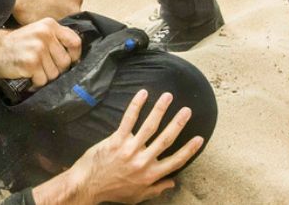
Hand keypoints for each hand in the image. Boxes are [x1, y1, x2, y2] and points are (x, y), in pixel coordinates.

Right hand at [0, 18, 81, 88]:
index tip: (66, 62)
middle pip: (65, 62)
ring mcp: (39, 48)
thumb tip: (74, 59)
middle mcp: (46, 34)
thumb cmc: (17, 43)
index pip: (75, 42)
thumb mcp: (38, 32)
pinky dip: (34, 83)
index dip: (74, 56)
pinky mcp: (31, 62)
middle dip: (55, 69)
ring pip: (54, 74)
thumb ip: (55, 40)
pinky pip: (42, 80)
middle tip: (41, 67)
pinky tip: (26, 75)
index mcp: (50, 25)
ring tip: (32, 70)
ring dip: (43, 77)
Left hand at [58, 90, 204, 203]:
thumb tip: (173, 183)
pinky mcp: (116, 141)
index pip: (176, 160)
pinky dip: (136, 106)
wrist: (88, 185)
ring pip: (149, 126)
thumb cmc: (113, 191)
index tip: (199, 138)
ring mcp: (130, 149)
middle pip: (166, 139)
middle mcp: (143, 161)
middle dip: (178, 123)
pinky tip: (143, 94)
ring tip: (168, 96)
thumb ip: (156, 189)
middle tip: (187, 110)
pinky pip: (128, 120)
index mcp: (151, 175)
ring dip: (160, 110)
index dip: (189, 150)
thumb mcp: (138, 196)